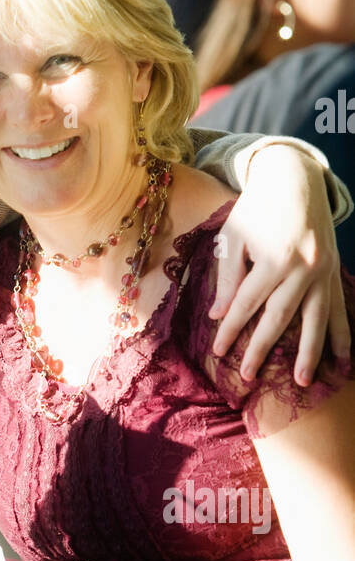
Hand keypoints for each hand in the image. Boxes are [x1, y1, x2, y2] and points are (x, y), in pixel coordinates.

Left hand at [210, 149, 350, 385]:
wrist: (295, 179)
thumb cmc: (256, 209)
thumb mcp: (234, 235)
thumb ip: (228, 276)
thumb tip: (218, 314)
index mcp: (272, 256)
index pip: (247, 303)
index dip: (231, 328)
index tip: (218, 351)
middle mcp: (302, 267)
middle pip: (280, 316)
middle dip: (263, 348)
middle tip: (249, 376)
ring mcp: (323, 270)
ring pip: (317, 318)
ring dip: (311, 352)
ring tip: (305, 381)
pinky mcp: (335, 270)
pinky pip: (340, 308)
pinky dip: (343, 334)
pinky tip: (344, 359)